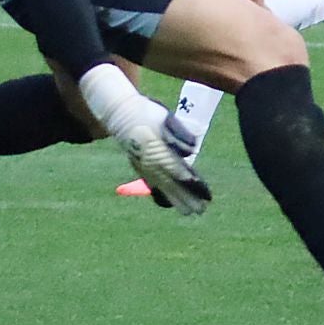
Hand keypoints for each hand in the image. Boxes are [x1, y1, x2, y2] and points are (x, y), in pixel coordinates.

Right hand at [99, 91, 211, 214]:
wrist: (119, 113)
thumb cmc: (145, 112)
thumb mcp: (165, 118)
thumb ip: (179, 134)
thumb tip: (191, 151)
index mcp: (158, 151)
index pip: (178, 171)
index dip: (192, 183)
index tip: (204, 193)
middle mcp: (151, 163)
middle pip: (172, 184)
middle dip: (187, 198)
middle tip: (201, 210)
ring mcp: (144, 167)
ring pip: (163, 187)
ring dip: (177, 200)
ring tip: (189, 212)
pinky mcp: (141, 168)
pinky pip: (155, 185)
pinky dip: (165, 194)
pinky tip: (172, 201)